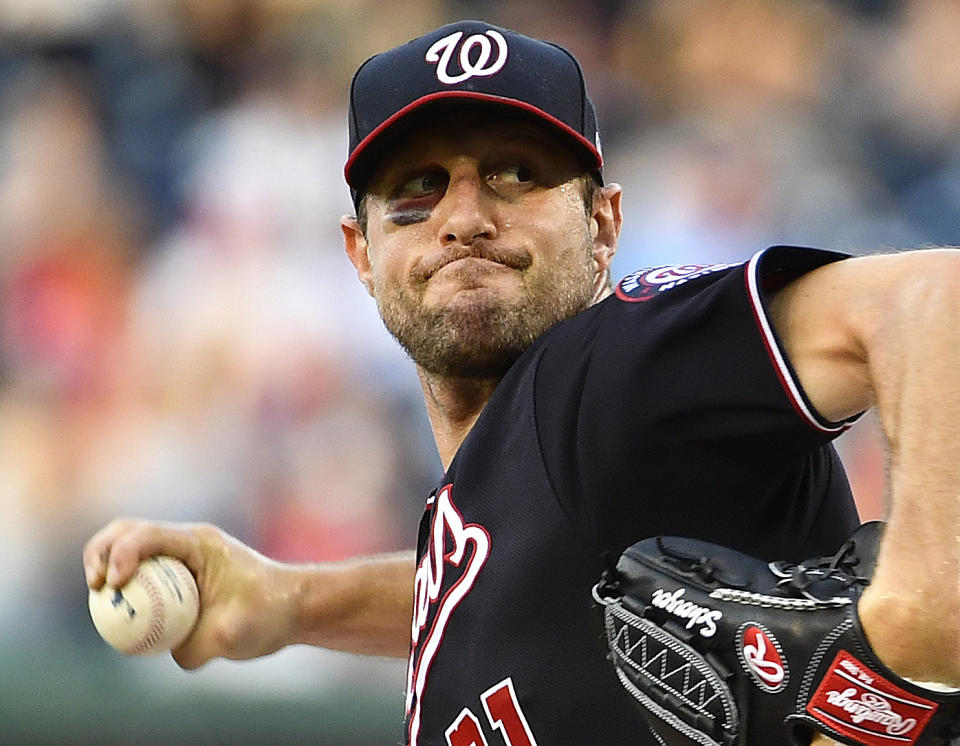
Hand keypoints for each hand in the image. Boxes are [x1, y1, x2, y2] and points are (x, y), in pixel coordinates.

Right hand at [83, 518, 294, 668]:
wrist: (291, 608)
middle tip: (95, 587)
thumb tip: (170, 653)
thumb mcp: (236, 633)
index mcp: (199, 543)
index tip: (114, 583)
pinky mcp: (177, 579)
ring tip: (99, 597)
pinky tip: (117, 617)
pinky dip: (122, 589)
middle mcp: (185, 544)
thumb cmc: (269, 613)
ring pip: (128, 549)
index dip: (122, 552)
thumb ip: (199, 645)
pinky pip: (140, 577)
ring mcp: (179, 559)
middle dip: (101, 552)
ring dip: (104, 565)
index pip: (149, 534)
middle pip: (127, 531)